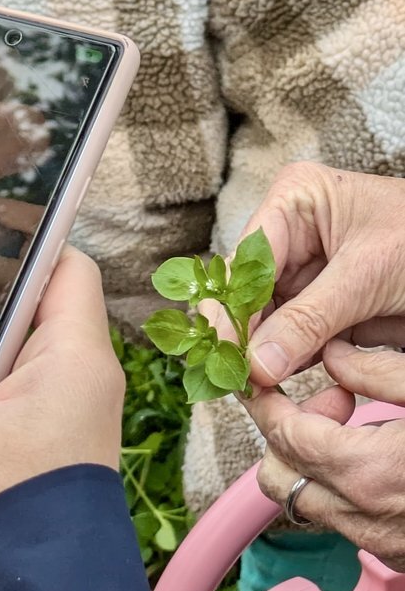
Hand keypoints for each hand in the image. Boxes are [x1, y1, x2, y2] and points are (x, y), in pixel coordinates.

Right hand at [226, 162, 404, 384]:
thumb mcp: (368, 277)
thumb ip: (309, 319)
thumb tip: (256, 365)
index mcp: (295, 201)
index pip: (245, 260)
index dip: (231, 308)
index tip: (223, 353)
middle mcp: (291, 235)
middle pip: (247, 292)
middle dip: (242, 336)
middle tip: (233, 378)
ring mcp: (304, 272)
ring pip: (264, 320)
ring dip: (260, 354)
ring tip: (250, 389)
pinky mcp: (320, 305)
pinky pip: (291, 337)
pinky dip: (285, 362)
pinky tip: (273, 384)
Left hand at [245, 339, 404, 570]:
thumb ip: (379, 372)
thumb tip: (333, 355)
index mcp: (368, 471)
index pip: (283, 436)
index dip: (263, 402)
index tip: (258, 379)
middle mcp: (362, 517)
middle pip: (276, 476)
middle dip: (283, 433)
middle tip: (329, 402)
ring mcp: (377, 543)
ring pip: (304, 501)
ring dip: (310, 461)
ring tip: (356, 428)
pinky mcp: (393, 555)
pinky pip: (339, 518)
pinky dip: (337, 485)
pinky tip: (378, 459)